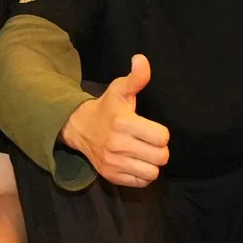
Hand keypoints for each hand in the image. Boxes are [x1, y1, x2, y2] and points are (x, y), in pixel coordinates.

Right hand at [58, 54, 169, 187]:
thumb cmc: (107, 108)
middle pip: (160, 157)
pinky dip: (142, 174)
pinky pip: (141, 182)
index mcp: (123, 122)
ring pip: (152, 172)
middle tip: (150, 142)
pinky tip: (136, 162)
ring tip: (144, 153)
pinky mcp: (111, 176)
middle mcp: (117, 144)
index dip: (161, 133)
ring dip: (152, 163)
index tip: (151, 129)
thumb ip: (136, 78)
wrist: (79, 127)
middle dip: (159, 149)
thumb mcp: (120, 89)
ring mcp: (113, 163)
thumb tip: (141, 60)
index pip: (162, 137)